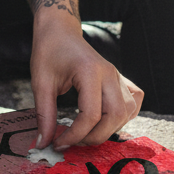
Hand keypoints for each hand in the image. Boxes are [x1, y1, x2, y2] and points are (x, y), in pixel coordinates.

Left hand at [30, 14, 142, 150]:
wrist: (59, 30)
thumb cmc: (49, 51)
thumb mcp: (40, 82)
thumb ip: (44, 114)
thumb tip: (43, 143)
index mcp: (90, 71)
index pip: (91, 115)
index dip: (74, 135)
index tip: (57, 143)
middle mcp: (109, 74)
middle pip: (114, 116)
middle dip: (94, 136)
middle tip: (72, 141)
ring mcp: (117, 76)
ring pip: (126, 112)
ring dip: (108, 129)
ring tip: (85, 132)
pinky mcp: (119, 79)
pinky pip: (133, 102)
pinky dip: (123, 116)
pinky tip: (106, 120)